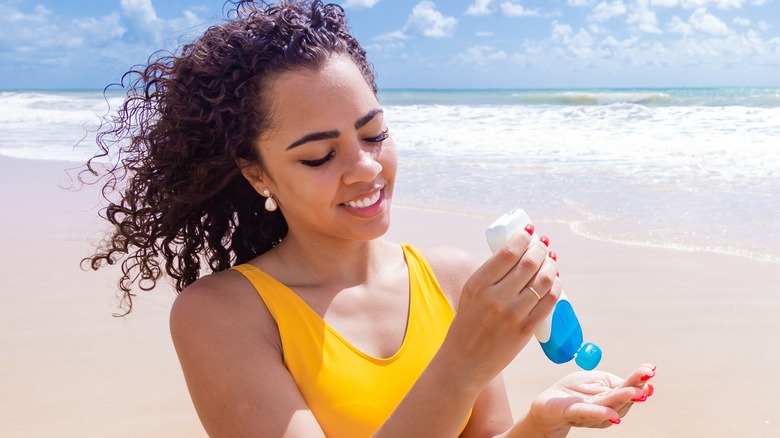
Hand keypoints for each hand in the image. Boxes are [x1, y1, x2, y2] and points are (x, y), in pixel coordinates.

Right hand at [445, 224, 560, 387]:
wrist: (465, 361)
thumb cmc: (467, 324)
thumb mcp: (471, 293)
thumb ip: (491, 274)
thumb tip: (517, 252)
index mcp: (478, 285)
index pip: (507, 253)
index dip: (523, 238)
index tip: (528, 232)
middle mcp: (496, 298)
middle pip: (528, 263)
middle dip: (540, 248)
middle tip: (543, 243)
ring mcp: (513, 314)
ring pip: (542, 280)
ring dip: (551, 265)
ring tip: (550, 258)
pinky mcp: (526, 329)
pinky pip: (549, 301)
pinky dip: (555, 286)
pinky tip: (555, 279)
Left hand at [528, 363, 655, 435]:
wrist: (548, 406)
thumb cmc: (575, 392)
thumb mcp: (597, 380)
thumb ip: (616, 381)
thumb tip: (643, 376)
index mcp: (611, 396)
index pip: (629, 387)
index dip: (640, 379)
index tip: (651, 369)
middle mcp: (605, 407)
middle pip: (623, 398)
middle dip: (636, 387)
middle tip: (648, 377)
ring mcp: (590, 412)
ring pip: (609, 406)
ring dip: (623, 399)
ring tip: (636, 392)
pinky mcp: (572, 412)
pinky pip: (587, 413)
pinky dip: (600, 414)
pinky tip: (612, 415)